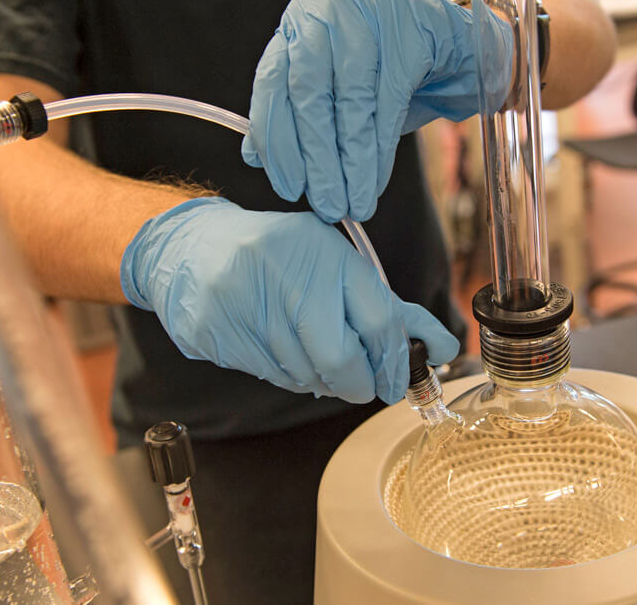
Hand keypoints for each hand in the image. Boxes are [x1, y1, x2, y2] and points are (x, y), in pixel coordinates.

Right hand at [120, 197, 459, 402]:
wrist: (194, 249)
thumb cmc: (278, 257)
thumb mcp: (335, 264)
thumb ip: (387, 306)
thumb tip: (442, 346)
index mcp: (325, 252)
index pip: (379, 320)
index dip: (397, 361)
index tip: (400, 379)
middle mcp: (287, 274)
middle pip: (340, 357)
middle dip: (359, 383)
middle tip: (365, 386)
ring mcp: (249, 304)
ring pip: (306, 374)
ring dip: (324, 381)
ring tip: (319, 360)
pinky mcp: (220, 332)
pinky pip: (273, 377)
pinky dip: (291, 377)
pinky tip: (288, 355)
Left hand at [241, 0, 512, 222]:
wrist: (454, 43)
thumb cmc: (388, 70)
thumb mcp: (337, 90)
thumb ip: (296, 114)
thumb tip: (256, 156)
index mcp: (300, 21)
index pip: (273, 80)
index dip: (276, 137)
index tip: (287, 185)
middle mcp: (327, 6)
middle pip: (310, 89)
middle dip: (316, 156)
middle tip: (326, 204)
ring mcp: (369, 8)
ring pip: (351, 98)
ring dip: (352, 160)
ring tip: (354, 201)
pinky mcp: (410, 25)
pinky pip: (390, 98)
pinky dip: (381, 147)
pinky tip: (377, 178)